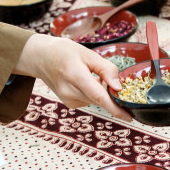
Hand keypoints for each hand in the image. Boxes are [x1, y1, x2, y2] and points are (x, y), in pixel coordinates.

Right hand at [13, 34, 131, 120]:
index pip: (99, 97)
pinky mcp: (70, 104)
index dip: (115, 108)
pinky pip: (90, 100)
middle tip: (106, 76)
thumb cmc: (64, 52)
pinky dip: (93, 93)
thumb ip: (106, 69)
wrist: (39, 57)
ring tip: (90, 75)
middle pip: (100, 99)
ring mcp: (68, 100)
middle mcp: (70, 92)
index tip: (129, 117)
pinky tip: (85, 82)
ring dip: (101, 91)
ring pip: (96, 100)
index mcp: (75, 76)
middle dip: (110, 92)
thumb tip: (119, 87)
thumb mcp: (88, 54)